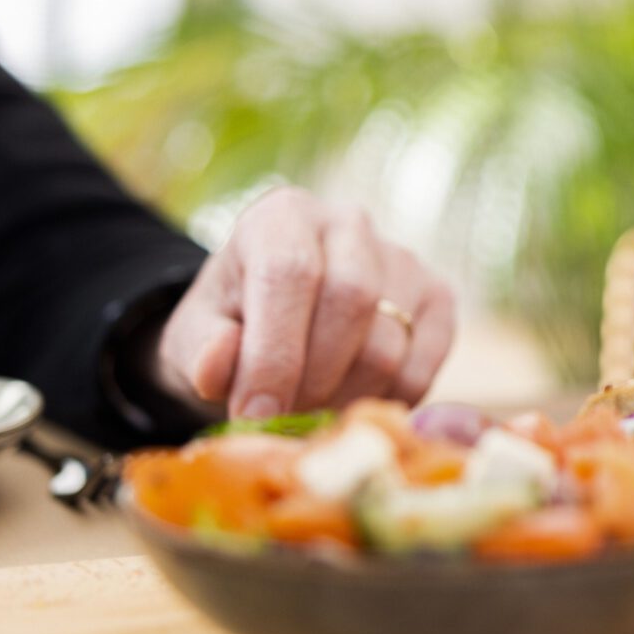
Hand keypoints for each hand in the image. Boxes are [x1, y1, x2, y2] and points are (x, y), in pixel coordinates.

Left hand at [154, 187, 457, 419]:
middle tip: (284, 417)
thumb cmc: (232, 324)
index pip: (291, 273)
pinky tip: (349, 401)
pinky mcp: (437, 296)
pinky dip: (384, 401)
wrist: (277, 318)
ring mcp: (402, 258)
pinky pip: (422, 367)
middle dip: (313, 379)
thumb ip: (200, 350)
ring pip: (388, 344)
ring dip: (345, 396)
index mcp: (283, 216)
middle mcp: (349, 222)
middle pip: (351, 302)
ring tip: (311, 409)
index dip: (274, 352)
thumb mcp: (196, 334)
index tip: (254, 414)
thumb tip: (216, 368)